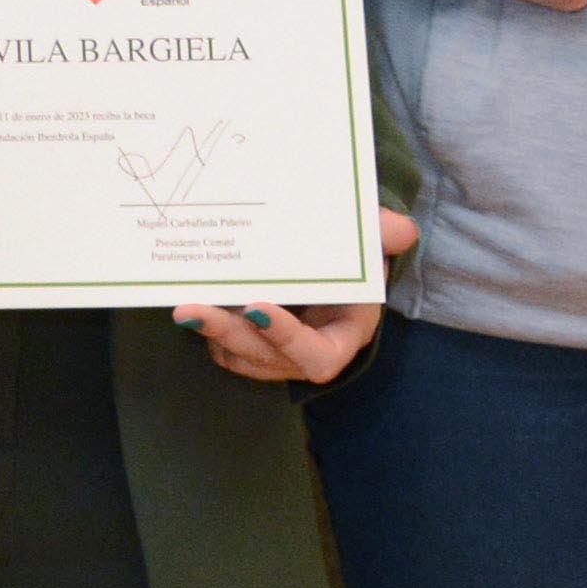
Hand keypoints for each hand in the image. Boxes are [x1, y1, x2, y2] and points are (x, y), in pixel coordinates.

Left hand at [184, 208, 419, 384]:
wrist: (330, 262)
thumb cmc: (352, 258)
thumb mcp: (370, 245)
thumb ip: (383, 235)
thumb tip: (402, 229)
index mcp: (343, 334)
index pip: (318, 356)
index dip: (288, 339)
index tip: (257, 308)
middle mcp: (306, 352)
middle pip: (266, 358)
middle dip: (228, 333)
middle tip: (190, 309)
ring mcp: (276, 353)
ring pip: (238, 357)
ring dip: (210, 335)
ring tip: (183, 306)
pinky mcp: (250, 346)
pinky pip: (224, 350)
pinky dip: (206, 332)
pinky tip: (188, 300)